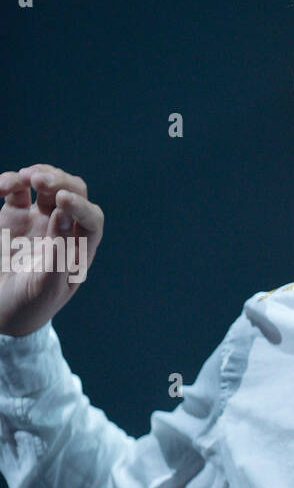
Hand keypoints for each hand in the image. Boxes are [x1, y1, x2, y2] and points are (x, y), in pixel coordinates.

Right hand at [0, 164, 103, 335]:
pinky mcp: (14, 216)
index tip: (61, 201)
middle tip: (39, 181)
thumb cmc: (28, 307)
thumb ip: (57, 254)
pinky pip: (17, 190)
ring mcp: (40, 221)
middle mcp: (64, 231)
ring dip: (39, 174)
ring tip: (23, 178)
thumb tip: (63, 215)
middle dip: (60, 182)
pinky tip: (2, 186)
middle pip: (74, 193)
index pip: (91, 220)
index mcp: (80, 250)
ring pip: (48, 186)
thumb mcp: (44, 288)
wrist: (1, 312)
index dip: (81, 207)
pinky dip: (10, 181)